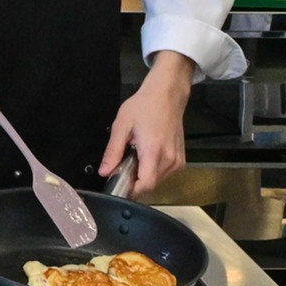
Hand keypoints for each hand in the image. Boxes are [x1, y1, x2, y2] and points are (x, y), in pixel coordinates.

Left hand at [101, 51, 192, 192]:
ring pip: (158, 181)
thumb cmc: (144, 106)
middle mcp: (169, 159)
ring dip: (144, 176)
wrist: (167, 94)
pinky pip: (165, 174)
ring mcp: (178, 161)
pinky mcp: (181, 160)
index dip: (131, 190)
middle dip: (135, 182)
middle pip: (151, 185)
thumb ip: (113, 151)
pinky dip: (154, 171)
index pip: (145, 185)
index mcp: (154, 151)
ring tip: (135, 158)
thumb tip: (105, 172)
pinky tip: (146, 156)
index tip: (118, 184)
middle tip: (123, 168)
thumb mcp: (122, 125)